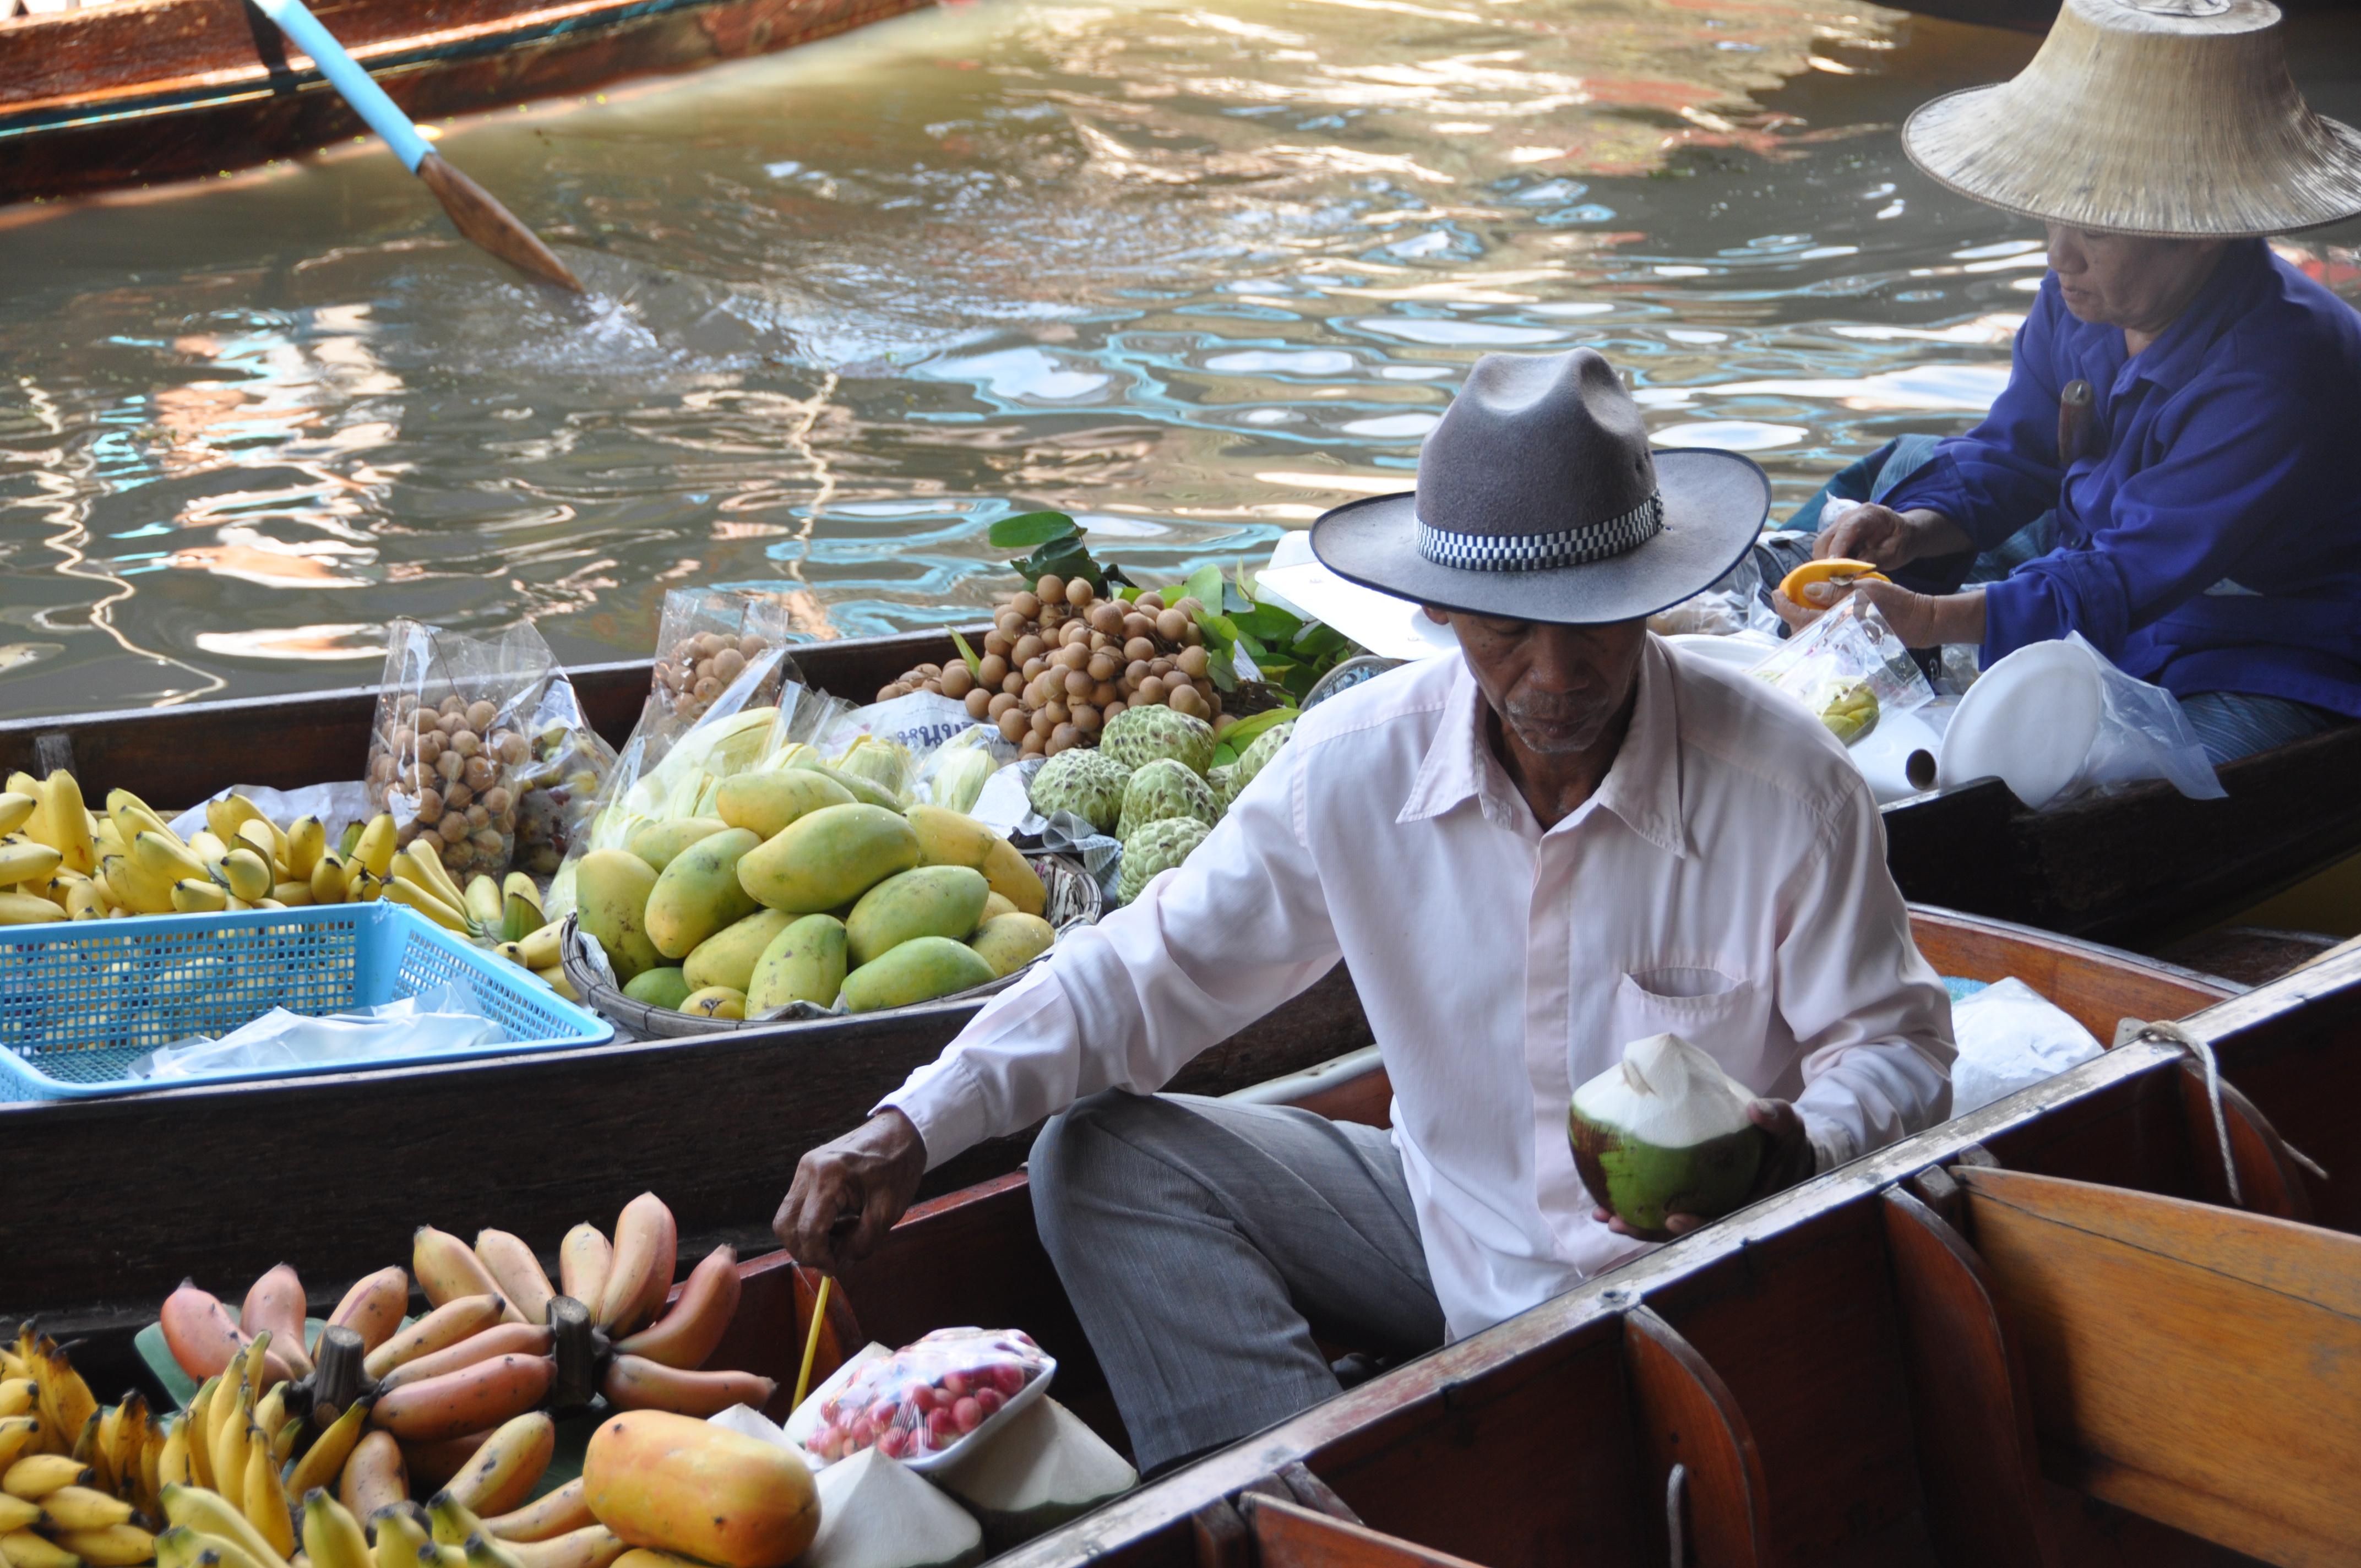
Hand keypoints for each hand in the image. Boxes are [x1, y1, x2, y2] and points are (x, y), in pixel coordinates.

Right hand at [773, 1109, 928, 1272]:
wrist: (900, 1132)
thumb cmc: (898, 1168)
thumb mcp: (887, 1212)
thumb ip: (861, 1243)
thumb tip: (837, 1265)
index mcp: (829, 1176)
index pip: (808, 1230)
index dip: (819, 1257)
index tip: (836, 1267)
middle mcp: (809, 1169)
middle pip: (785, 1226)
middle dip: (805, 1250)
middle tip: (834, 1258)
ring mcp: (804, 1167)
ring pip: (786, 1217)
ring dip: (807, 1238)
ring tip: (842, 1239)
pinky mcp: (807, 1169)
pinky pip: (797, 1206)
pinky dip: (811, 1224)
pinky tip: (839, 1225)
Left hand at [1592, 1099, 1816, 1239]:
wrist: (1782, 1153)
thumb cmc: (1783, 1142)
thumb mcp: (1788, 1128)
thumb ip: (1777, 1119)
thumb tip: (1756, 1108)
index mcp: (1751, 1208)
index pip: (1722, 1224)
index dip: (1698, 1226)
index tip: (1672, 1219)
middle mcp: (1725, 1217)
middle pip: (1686, 1233)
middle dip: (1650, 1232)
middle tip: (1618, 1223)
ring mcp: (1708, 1213)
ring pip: (1669, 1227)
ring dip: (1637, 1225)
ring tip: (1604, 1217)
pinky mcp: (1694, 1204)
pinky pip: (1665, 1209)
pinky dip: (1640, 1208)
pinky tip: (1610, 1201)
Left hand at [1770, 578, 1982, 648]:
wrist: (1918, 620)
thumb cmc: (1894, 602)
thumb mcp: (1864, 588)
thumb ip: (1834, 590)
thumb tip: (1807, 590)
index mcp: (1836, 623)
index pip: (1798, 618)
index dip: (1783, 605)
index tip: (1776, 593)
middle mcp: (1835, 638)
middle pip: (1800, 630)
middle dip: (1789, 614)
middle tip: (1786, 598)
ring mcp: (1842, 644)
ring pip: (1810, 635)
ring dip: (1801, 620)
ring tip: (1800, 603)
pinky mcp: (1849, 644)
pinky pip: (1824, 636)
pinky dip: (1815, 624)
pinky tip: (1817, 612)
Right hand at [1814, 502, 1919, 569]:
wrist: (1903, 532)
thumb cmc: (1902, 541)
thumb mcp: (1895, 553)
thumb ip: (1875, 560)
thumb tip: (1852, 573)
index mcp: (1869, 515)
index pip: (1846, 530)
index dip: (1837, 548)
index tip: (1832, 569)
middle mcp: (1849, 516)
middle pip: (1826, 538)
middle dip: (1826, 562)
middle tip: (1833, 581)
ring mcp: (1839, 524)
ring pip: (1821, 545)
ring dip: (1824, 563)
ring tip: (1837, 578)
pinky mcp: (1835, 534)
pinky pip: (1823, 549)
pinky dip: (1827, 563)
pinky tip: (1838, 572)